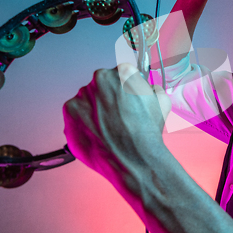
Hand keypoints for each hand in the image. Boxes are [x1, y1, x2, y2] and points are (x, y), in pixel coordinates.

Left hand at [63, 63, 170, 177]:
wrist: (133, 159)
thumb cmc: (147, 132)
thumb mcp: (162, 101)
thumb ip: (152, 88)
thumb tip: (147, 88)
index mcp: (122, 72)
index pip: (123, 73)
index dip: (127, 87)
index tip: (127, 97)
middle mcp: (99, 79)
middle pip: (103, 84)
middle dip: (109, 97)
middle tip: (119, 115)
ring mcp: (82, 95)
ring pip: (89, 99)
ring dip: (96, 109)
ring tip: (109, 128)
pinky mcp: (69, 113)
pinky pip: (77, 114)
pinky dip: (84, 122)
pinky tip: (99, 132)